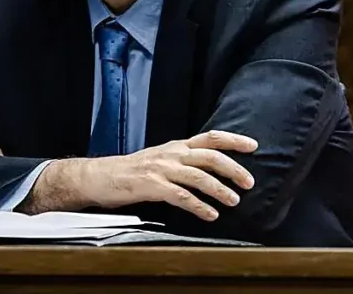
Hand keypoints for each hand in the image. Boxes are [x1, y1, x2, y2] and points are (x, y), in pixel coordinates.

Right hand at [24, 130, 256, 220]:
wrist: (99, 176)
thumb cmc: (131, 171)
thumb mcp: (160, 159)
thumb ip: (182, 161)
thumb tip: (211, 171)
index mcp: (175, 146)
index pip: (210, 137)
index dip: (233, 140)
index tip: (253, 145)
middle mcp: (171, 154)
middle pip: (210, 156)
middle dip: (233, 168)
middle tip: (249, 182)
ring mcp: (161, 169)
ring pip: (199, 176)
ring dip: (220, 190)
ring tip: (234, 201)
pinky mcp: (151, 185)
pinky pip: (181, 196)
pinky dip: (199, 206)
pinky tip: (210, 215)